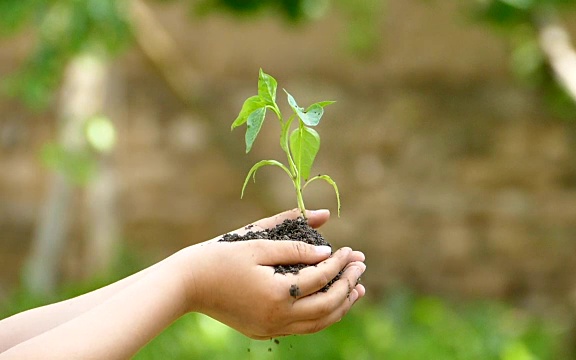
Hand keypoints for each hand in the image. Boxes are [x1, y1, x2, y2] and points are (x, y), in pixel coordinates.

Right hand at [175, 209, 365, 338]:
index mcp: (277, 293)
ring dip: (341, 305)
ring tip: (358, 289)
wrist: (186, 284)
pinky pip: (303, 328)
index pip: (321, 278)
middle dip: (348, 284)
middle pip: (327, 305)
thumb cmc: (219, 257)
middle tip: (361, 266)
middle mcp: (277, 316)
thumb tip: (327, 244)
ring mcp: (270, 327)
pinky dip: (322, 315)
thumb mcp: (257, 242)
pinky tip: (330, 302)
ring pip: (318, 323)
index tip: (350, 249)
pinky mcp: (263, 330)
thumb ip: (296, 243)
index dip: (339, 262)